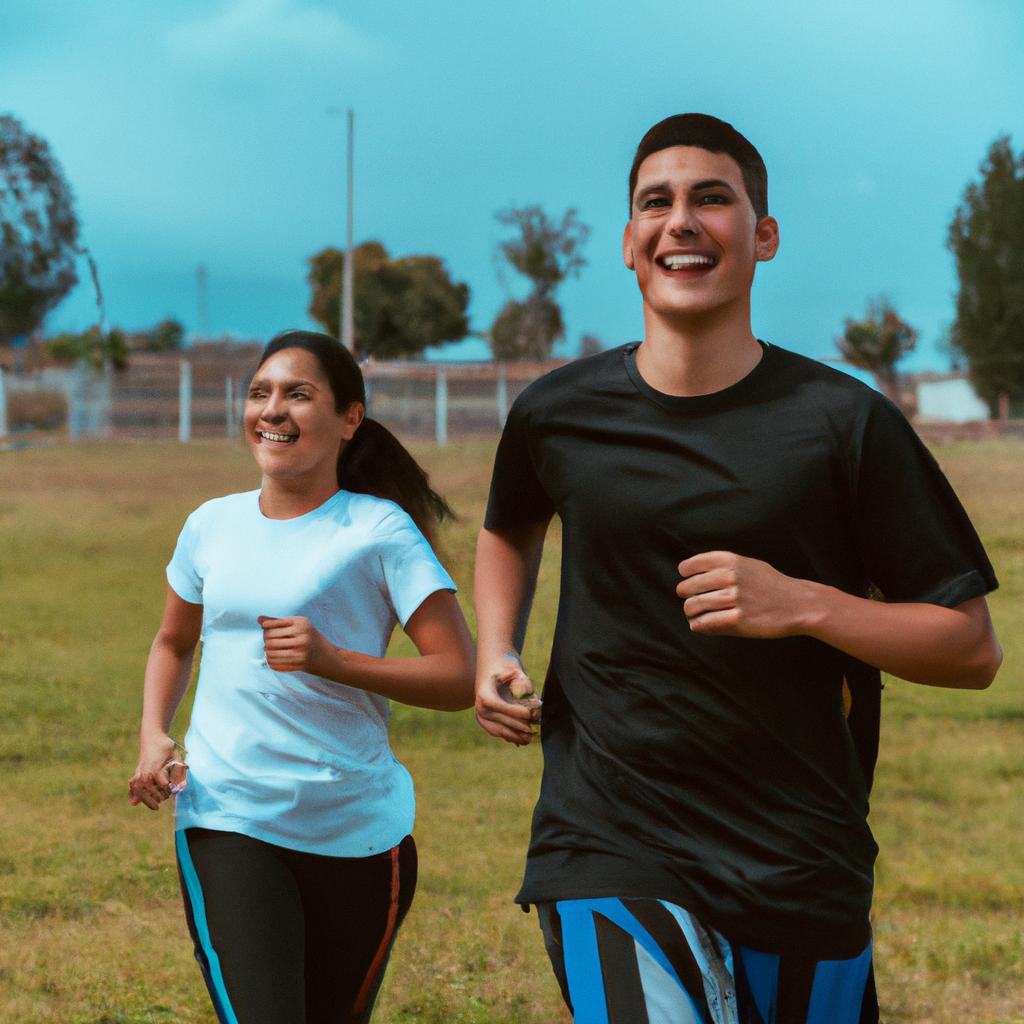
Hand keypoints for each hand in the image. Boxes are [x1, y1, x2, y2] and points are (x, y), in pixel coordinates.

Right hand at [129, 733, 178, 810]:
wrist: (154, 738)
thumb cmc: (167, 749)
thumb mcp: (177, 759)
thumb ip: (180, 774)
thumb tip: (182, 788)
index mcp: (157, 770)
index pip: (164, 787)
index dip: (171, 790)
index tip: (174, 789)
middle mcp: (146, 774)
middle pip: (151, 793)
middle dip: (160, 797)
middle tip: (166, 797)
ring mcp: (139, 774)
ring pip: (140, 792)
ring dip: (147, 800)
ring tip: (155, 804)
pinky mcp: (136, 773)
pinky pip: (133, 787)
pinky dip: (133, 795)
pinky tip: (135, 802)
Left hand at [259, 615, 332, 673]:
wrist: (326, 656)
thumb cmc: (308, 637)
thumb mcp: (298, 625)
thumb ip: (279, 622)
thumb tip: (259, 619)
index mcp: (302, 624)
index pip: (274, 624)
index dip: (266, 627)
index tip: (265, 628)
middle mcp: (302, 636)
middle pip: (270, 638)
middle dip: (265, 639)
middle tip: (267, 640)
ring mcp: (301, 651)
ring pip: (271, 651)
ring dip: (266, 651)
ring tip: (268, 649)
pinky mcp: (298, 663)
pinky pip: (275, 662)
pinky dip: (270, 661)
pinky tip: (273, 657)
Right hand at [475, 650, 541, 745]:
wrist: (493, 667)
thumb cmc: (505, 667)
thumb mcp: (514, 670)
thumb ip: (524, 685)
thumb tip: (535, 705)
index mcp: (484, 693)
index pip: (498, 705)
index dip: (514, 711)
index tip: (530, 714)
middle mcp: (480, 708)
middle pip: (501, 721)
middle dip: (521, 724)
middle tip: (537, 726)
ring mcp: (483, 718)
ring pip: (501, 731)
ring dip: (517, 735)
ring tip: (532, 737)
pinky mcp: (488, 724)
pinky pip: (501, 733)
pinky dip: (513, 736)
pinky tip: (525, 739)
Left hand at [676, 551, 813, 637]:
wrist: (799, 604)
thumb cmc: (772, 585)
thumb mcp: (749, 565)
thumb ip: (723, 566)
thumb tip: (692, 573)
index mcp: (731, 561)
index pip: (691, 565)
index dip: (685, 574)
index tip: (687, 579)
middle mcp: (730, 577)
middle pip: (688, 587)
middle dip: (686, 595)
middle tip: (691, 601)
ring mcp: (734, 598)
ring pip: (694, 606)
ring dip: (690, 612)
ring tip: (694, 615)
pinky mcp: (738, 620)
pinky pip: (705, 622)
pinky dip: (698, 625)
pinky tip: (699, 625)